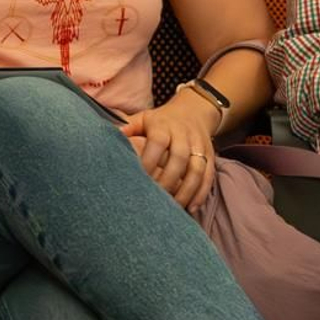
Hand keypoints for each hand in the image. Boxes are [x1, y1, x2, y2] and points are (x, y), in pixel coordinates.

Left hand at [120, 90, 221, 212]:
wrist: (194, 111)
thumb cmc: (161, 120)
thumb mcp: (143, 118)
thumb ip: (127, 127)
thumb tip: (109, 136)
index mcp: (163, 125)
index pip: (158, 141)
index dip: (149, 160)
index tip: (139, 178)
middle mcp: (183, 134)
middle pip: (180, 157)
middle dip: (168, 180)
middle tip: (155, 199)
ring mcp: (199, 145)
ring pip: (197, 169)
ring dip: (186, 190)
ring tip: (174, 208)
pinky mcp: (210, 155)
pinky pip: (209, 175)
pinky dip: (201, 192)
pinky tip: (191, 207)